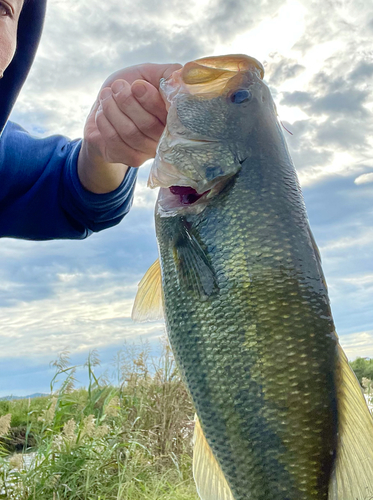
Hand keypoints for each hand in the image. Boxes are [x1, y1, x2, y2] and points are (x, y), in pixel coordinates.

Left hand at [78, 62, 181, 193]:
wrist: (108, 102)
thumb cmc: (133, 86)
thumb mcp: (151, 73)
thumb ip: (170, 73)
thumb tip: (183, 75)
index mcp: (175, 118)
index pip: (169, 116)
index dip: (151, 101)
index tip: (137, 85)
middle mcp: (166, 138)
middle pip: (148, 126)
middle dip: (128, 102)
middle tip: (117, 86)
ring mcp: (148, 151)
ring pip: (130, 133)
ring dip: (113, 109)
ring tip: (107, 95)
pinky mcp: (130, 158)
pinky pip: (115, 142)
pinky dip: (104, 122)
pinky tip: (102, 112)